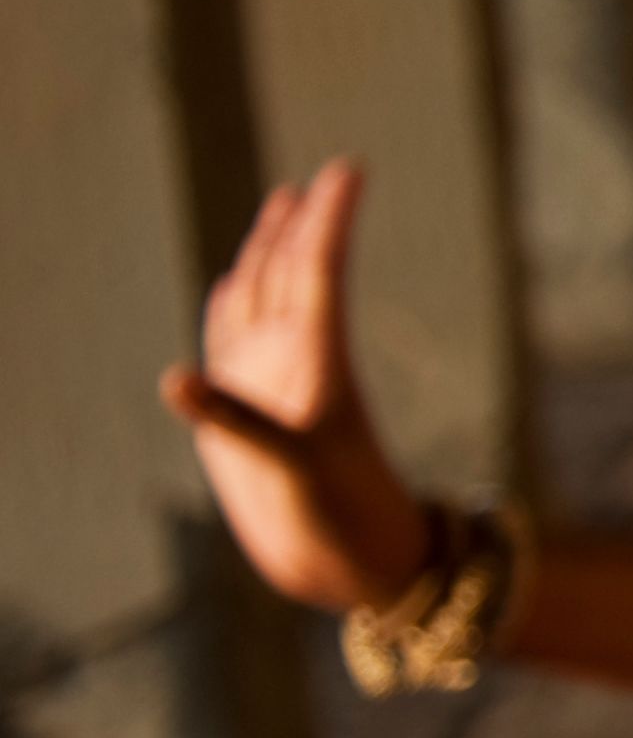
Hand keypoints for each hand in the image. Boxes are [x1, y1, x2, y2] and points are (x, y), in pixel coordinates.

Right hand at [163, 162, 433, 615]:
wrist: (349, 568)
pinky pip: (233, 346)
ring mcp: (270, 386)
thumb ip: (238, 424)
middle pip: (294, 275)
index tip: (350, 169)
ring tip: (285, 209)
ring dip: (272, 254)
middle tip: (325, 179)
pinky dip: (230, 308)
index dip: (328, 220)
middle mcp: (293, 365)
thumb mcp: (293, 469)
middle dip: (303, 225)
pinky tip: (228, 284)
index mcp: (318, 363)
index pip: (320, 272)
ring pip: (267, 302)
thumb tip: (177, 379)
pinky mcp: (247, 412)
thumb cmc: (339, 519)